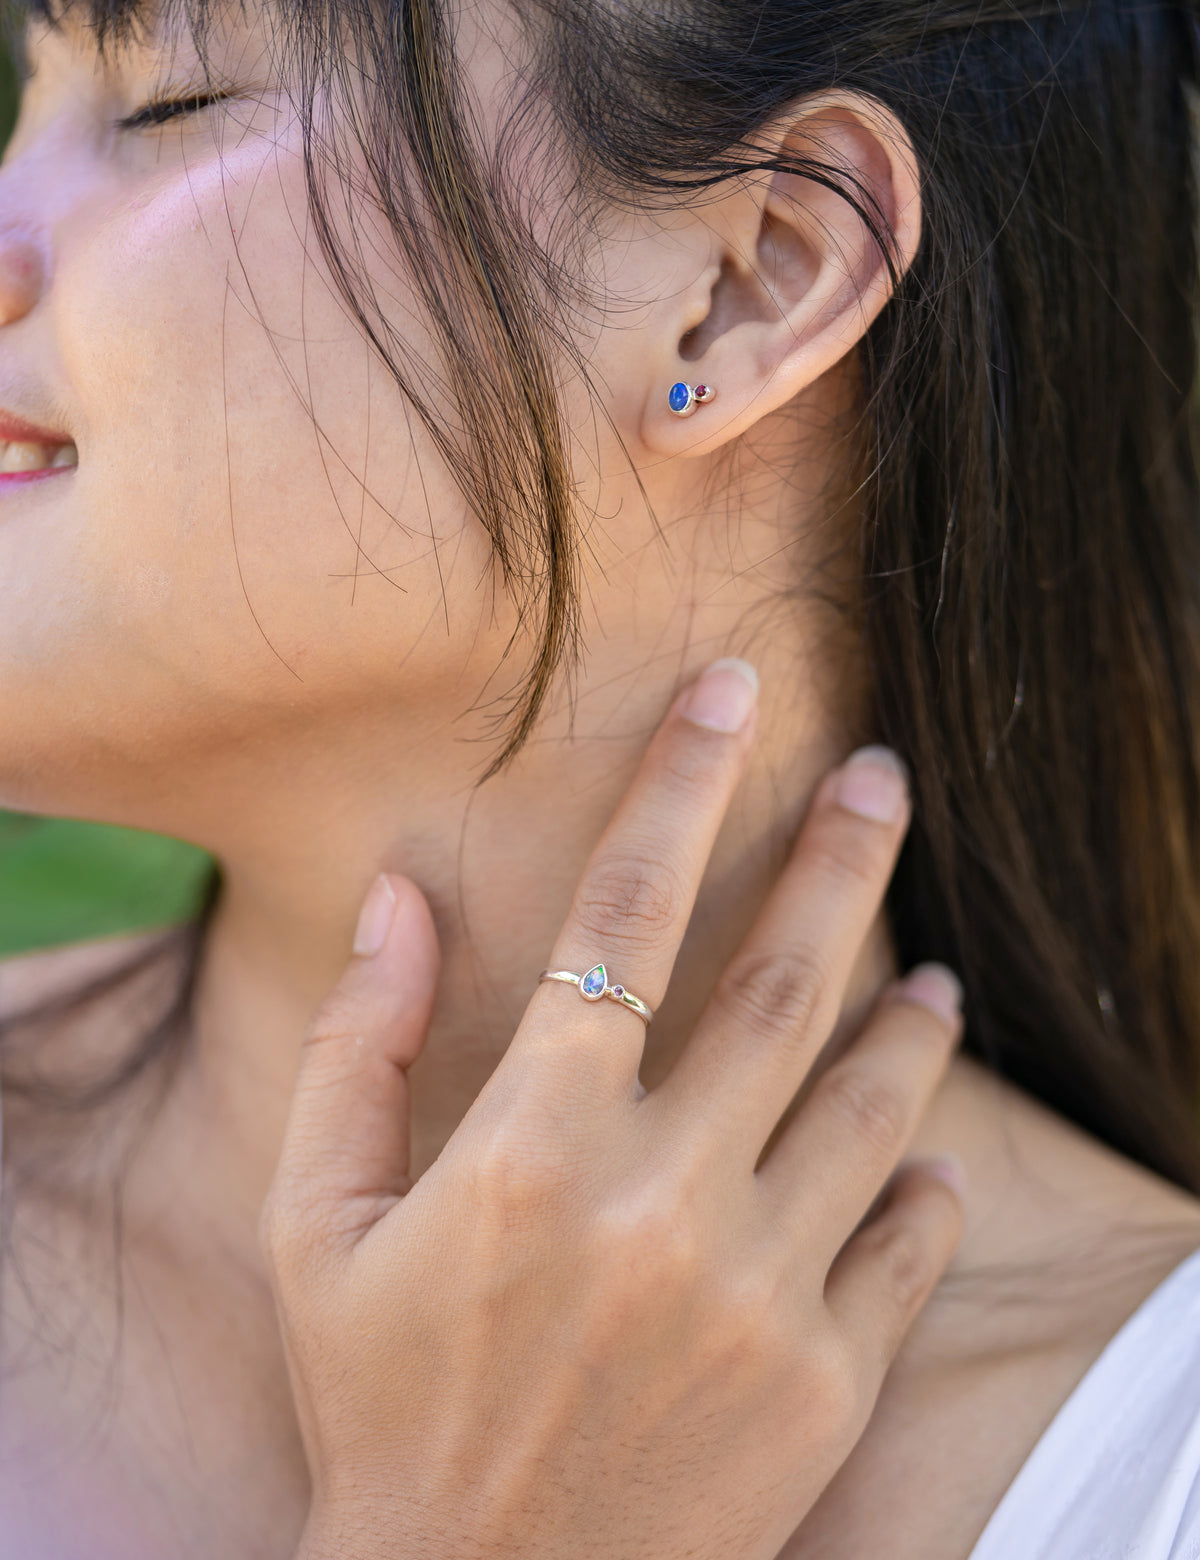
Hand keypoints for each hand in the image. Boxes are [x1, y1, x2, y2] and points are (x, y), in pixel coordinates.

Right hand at [263, 660, 964, 1559]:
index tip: (735, 695)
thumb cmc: (382, 1405)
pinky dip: (925, 1184)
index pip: (627, 918)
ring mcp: (760, 1296)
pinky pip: (906, 1246)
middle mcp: (661, 1205)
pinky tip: (925, 1152)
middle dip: (844, 859)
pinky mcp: (825, 1385)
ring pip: (871, 1105)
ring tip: (935, 973)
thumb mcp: (318, 1225)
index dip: (683, 788)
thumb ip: (357, 1046)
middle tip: (887, 778)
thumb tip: (399, 895)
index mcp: (533, 1150)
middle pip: (783, 985)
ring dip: (910, 1019)